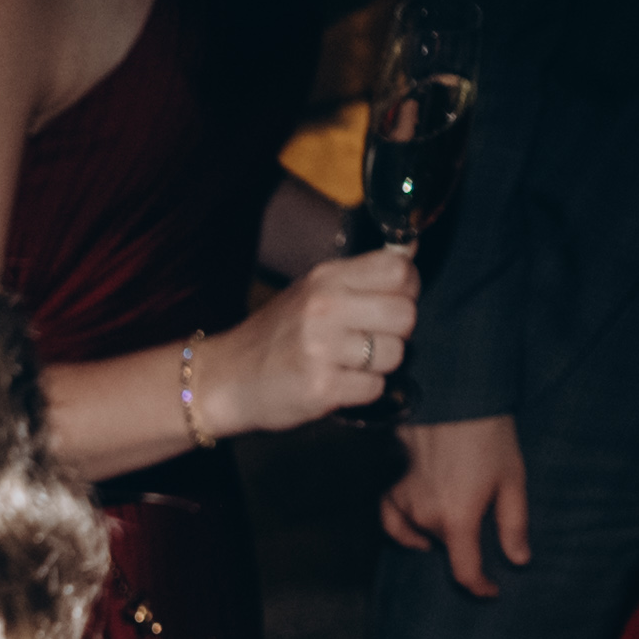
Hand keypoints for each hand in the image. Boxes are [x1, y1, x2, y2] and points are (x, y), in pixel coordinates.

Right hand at [211, 247, 419, 437]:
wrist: (228, 378)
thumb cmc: (278, 335)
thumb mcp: (313, 290)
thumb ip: (360, 275)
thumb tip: (410, 248)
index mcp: (326, 278)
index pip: (398, 270)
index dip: (407, 289)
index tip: (392, 301)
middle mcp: (325, 308)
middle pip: (405, 314)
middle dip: (398, 332)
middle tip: (373, 339)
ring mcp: (322, 349)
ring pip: (395, 354)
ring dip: (381, 365)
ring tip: (351, 363)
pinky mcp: (322, 387)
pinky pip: (375, 388)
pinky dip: (363, 390)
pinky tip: (340, 383)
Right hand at [381, 413, 532, 597]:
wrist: (451, 391)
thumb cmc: (487, 431)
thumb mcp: (512, 479)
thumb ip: (514, 525)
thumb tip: (518, 560)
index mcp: (457, 519)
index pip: (465, 573)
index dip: (480, 587)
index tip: (491, 590)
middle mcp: (424, 517)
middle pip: (444, 549)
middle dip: (462, 548)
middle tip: (479, 532)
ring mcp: (401, 501)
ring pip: (418, 536)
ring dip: (435, 536)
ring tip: (451, 525)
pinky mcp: (388, 485)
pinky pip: (390, 521)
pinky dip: (403, 530)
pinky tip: (416, 526)